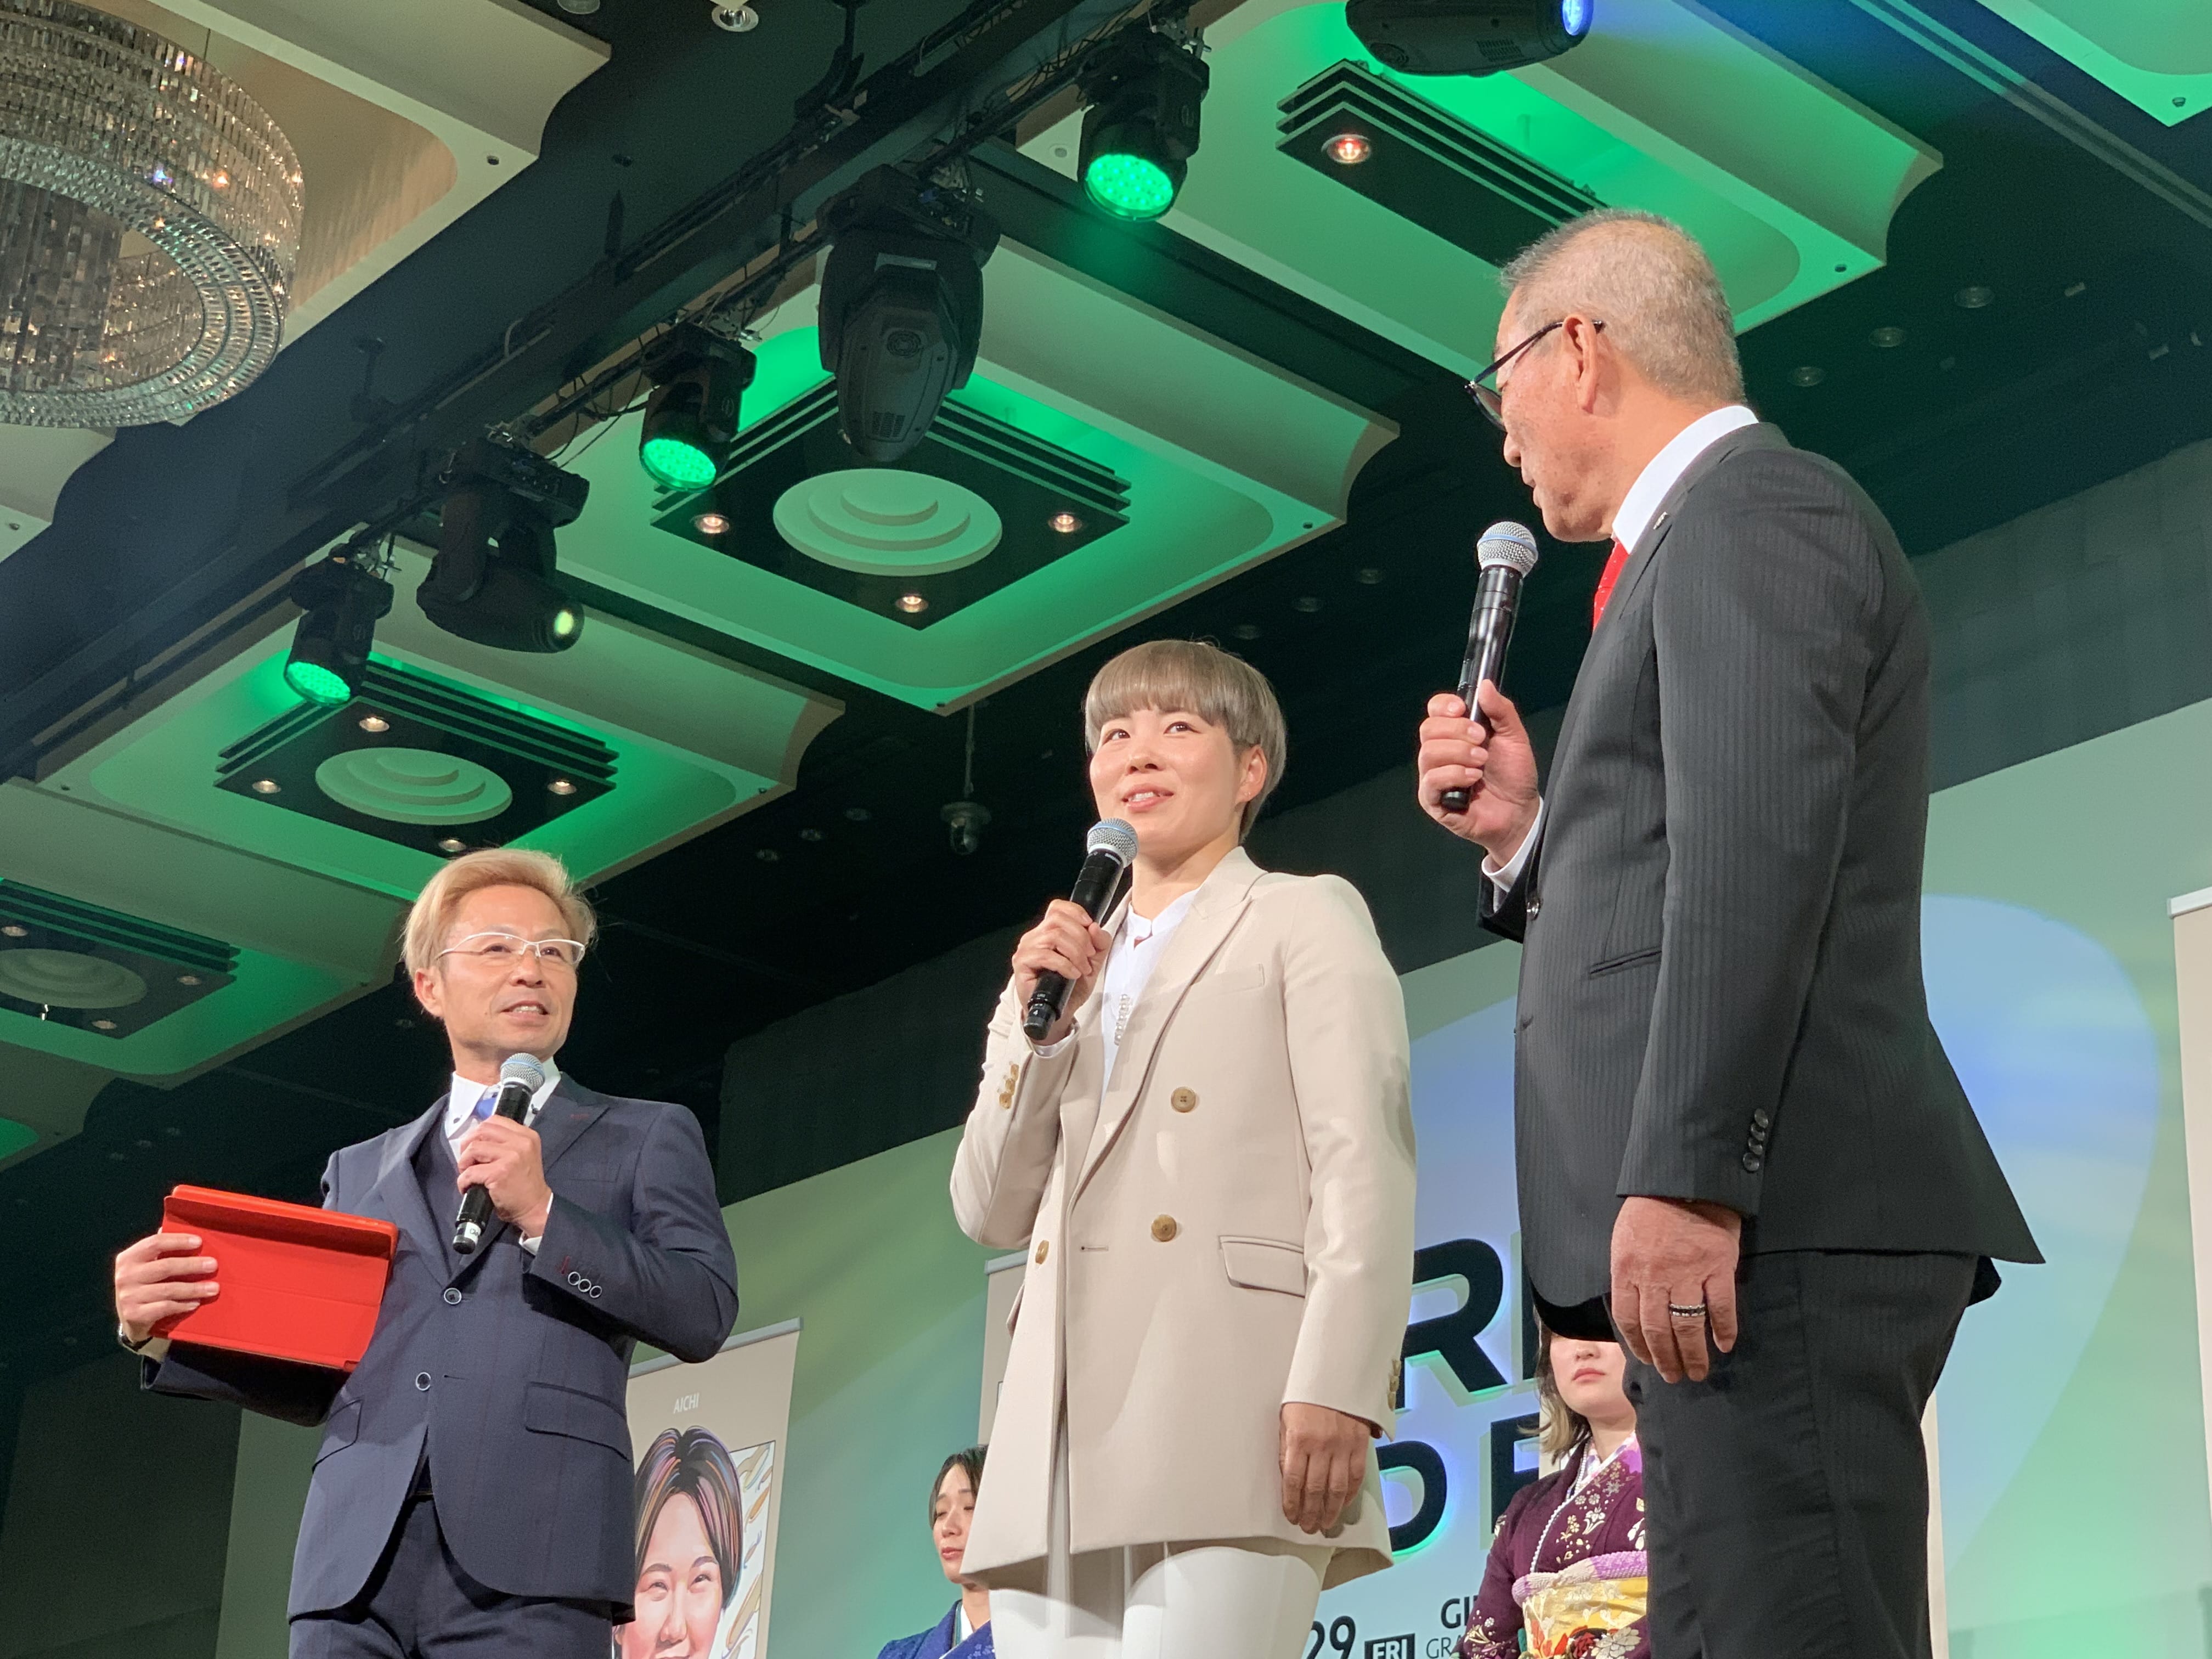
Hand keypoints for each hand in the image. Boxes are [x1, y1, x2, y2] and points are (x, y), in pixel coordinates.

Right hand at [114, 1232, 218, 1345]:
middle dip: (192, 1265)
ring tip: (213, 1288)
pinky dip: (183, 1305)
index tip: (199, 1242)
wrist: (127, 1318)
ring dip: (194, 1289)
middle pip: (165, 1266)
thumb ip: (160, 1250)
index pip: (155, 1243)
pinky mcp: (134, 1314)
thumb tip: (186, 1231)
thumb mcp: (145, 1265)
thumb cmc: (143, 1285)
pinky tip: (196, 1303)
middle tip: (213, 1265)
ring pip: (168, 1290)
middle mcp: (126, 1276)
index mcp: (129, 1258)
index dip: (178, 1241)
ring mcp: (128, 1296)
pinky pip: (165, 1307)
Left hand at [456, 1115, 553, 1238]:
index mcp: (527, 1135)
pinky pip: (470, 1171)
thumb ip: (506, 1143)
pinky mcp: (500, 1172)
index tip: (475, 1146)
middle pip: (482, 1130)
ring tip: (468, 1174)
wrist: (535, 1207)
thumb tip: (476, 1139)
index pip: (495, 1120)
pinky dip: (463, 1181)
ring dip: (464, 1163)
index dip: (479, 1133)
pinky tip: (467, 1187)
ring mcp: (511, 1156)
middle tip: (467, 1161)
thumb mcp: (522, 1155)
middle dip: (468, 1145)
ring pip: (473, 1148)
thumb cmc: (525, 1185)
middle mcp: (521, 1142)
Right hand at [1010, 899, 1111, 1043]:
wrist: (1059, 1012)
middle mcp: (1035, 936)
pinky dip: (1065, 964)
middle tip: (1089, 957)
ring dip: (1075, 953)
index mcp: (1050, 931)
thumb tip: (1095, 928)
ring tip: (1082, 969)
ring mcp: (1027, 948)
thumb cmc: (1071, 987)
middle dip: (1081, 937)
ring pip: (1054, 936)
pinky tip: (1072, 974)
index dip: (1076, 912)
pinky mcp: (1022, 963)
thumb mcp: (1093, 962)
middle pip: (1058, 920)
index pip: (1057, 908)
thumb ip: (1099, 943)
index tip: (1090, 927)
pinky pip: (1045, 955)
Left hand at [1279, 1402, 1372, 1534]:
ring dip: (1330, 1510)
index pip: (1293, 1480)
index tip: (1291, 1515)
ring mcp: (1342, 1446)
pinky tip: (1342, 1505)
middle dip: (1310, 1513)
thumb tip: (1289, 1479)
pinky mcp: (1359, 1445)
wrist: (1336, 1376)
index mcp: (1298, 1438)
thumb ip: (1287, 1449)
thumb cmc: (1307, 1396)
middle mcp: (1321, 1445)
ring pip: (1336, 1489)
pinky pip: (1355, 1477)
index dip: (1291, 1503)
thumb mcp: (1286, 1419)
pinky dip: (1349, 1495)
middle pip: (1314, 1490)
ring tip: (1324, 1523)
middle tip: (1307, 1527)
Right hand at [1416, 683, 1539, 862]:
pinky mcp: (1433, 800)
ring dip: (1459, 754)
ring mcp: (1434, 776)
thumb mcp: (1514, 737)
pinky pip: (1431, 781)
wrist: (1521, 812)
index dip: (1444, 706)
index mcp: (1455, 733)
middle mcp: (1440, 752)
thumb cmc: (1514, 776)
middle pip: (1428, 729)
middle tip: (1482, 741)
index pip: (1435, 710)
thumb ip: (1501, 710)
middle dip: (1457, 731)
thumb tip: (1485, 684)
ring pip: (1427, 753)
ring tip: (1482, 763)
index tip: (1463, 709)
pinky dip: (1454, 775)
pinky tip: (1473, 779)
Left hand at [1610, 1196, 1741, 1382]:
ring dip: (1693, 1354)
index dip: (1638, 1345)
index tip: (1647, 1360)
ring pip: (1687, 1325)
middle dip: (1666, 1359)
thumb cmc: (1650, 1208)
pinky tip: (1725, 1345)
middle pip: (1658, 1329)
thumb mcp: (1625, 1239)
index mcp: (1627, 1269)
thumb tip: (1635, 1308)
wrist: (1684, 1178)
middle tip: (1675, 1377)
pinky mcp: (1718, 1267)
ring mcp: (1687, 1273)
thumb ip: (1629, 1274)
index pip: (1629, 1319)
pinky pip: (1720, 1307)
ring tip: (1698, 1372)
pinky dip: (1723, 1330)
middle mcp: (1654, 1277)